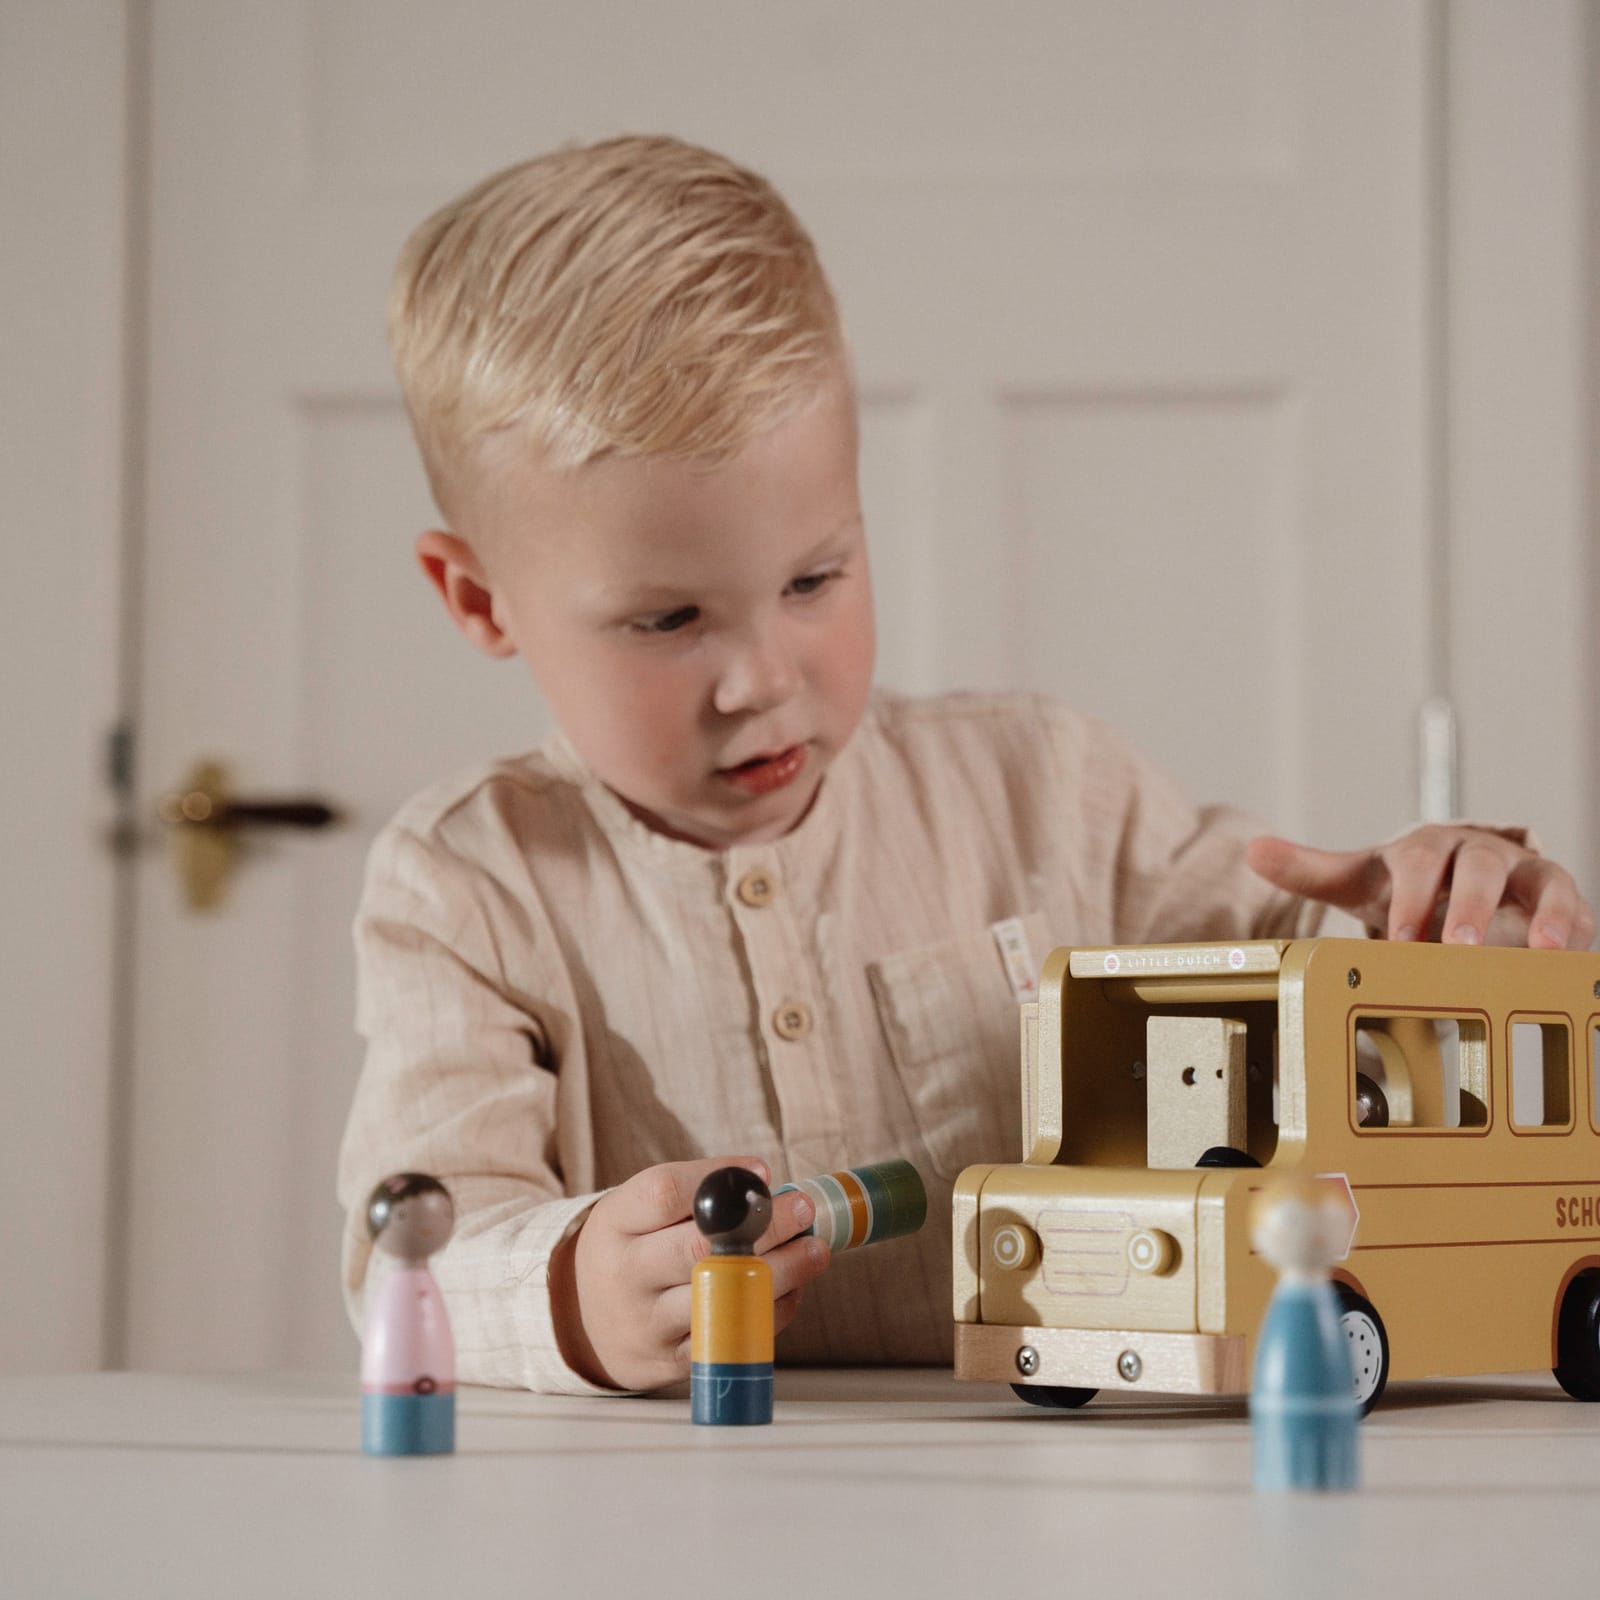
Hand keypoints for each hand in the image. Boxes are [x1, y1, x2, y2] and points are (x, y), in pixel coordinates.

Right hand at [549, 1155, 828, 1391]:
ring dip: (780, 1271)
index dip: (718, 1178)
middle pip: (699, 1247)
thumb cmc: (629, 1250)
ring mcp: (645, 1323)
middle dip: (763, 1226)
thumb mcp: (636, 1212)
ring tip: (814, 1250)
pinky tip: (790, 1290)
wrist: (579, 1319)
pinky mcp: (668, 1362)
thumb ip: (691, 1194)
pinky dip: (769, 1312)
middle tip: (803, 1209)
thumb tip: (762, 1182)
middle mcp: (624, 1274)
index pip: (665, 1193)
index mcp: (615, 1223)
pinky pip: (729, 1337)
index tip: (762, 1172)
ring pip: (721, 1297)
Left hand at [1246, 826, 1593, 949]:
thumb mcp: (1359, 878)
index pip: (1421, 860)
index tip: (1402, 939)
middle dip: (1472, 907)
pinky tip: (1568, 955)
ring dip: (1543, 912)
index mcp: (1428, 846)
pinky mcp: (1557, 900)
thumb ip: (1309, 868)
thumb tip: (1253, 849)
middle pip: (1482, 865)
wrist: (1458, 884)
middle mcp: (1480, 853)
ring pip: (1543, 879)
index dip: (1413, 897)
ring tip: (1541, 948)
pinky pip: (1576, 907)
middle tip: (1458, 948)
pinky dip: (1575, 928)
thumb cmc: (1409, 884)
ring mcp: (1524, 874)